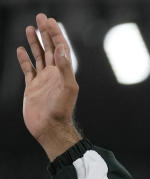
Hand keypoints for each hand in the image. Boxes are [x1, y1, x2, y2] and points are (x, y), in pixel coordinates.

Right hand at [16, 13, 81, 159]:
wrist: (50, 128)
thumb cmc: (61, 111)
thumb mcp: (67, 88)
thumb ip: (64, 68)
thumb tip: (61, 49)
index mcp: (63, 73)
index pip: (60, 48)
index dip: (56, 34)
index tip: (50, 21)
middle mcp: (54, 74)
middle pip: (50, 48)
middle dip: (46, 33)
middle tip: (40, 17)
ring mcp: (43, 80)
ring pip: (39, 56)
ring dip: (35, 42)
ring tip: (30, 28)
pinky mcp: (32, 87)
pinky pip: (28, 69)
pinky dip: (24, 59)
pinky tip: (21, 50)